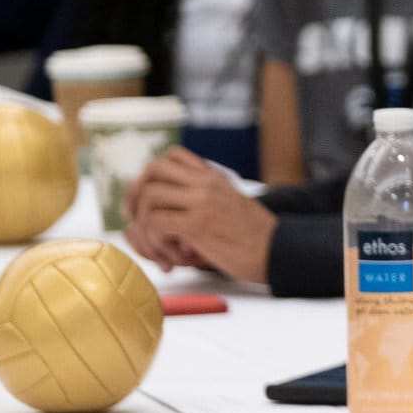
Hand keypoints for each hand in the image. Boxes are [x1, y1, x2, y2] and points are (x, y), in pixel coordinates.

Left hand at [123, 148, 276, 281]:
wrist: (279, 251)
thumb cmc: (256, 237)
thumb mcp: (232, 203)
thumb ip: (206, 197)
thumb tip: (174, 207)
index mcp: (214, 177)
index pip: (171, 156)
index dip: (149, 175)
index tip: (145, 198)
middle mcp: (206, 183)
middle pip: (152, 170)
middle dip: (134, 193)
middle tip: (133, 216)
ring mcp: (201, 202)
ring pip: (149, 197)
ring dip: (144, 224)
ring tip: (157, 246)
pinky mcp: (198, 225)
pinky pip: (156, 223)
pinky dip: (154, 241)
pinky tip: (171, 257)